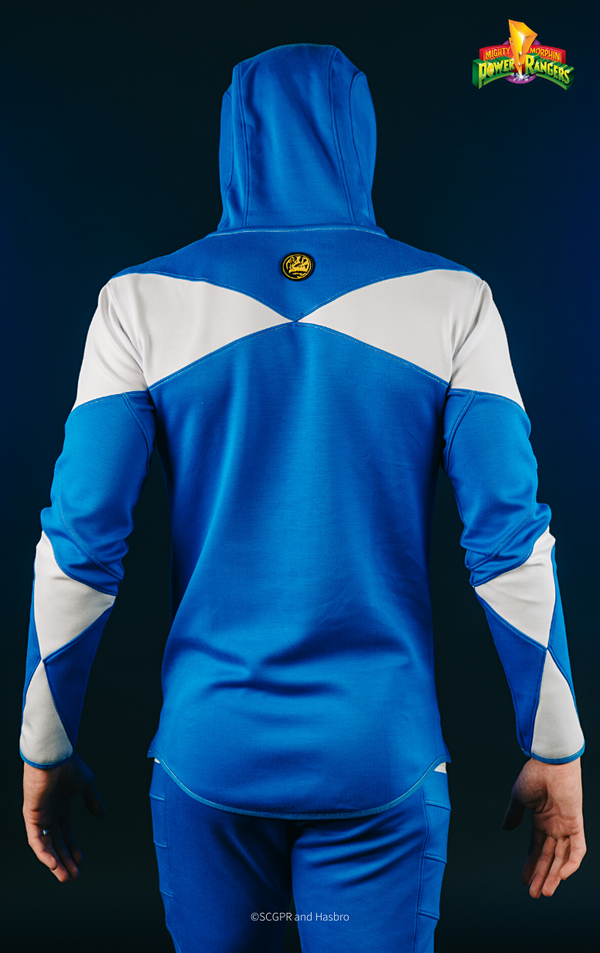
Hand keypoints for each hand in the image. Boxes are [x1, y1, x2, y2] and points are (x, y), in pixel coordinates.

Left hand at [23, 753, 105, 882]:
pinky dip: (43, 853)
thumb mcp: (86, 785)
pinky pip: (36, 840)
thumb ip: (93, 800)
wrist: (55, 756)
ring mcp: (39, 816)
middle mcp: (49, 814)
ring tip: (64, 877)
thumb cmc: (70, 766)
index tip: (81, 862)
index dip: (73, 849)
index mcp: (60, 807)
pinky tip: (53, 864)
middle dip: (64, 861)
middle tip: (73, 877)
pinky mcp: (32, 816)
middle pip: (56, 844)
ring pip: (45, 846)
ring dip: (54, 862)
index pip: (66, 834)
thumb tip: (102, 814)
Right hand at [502, 756, 584, 897]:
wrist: (550, 762)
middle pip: (549, 857)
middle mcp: (555, 826)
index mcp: (541, 820)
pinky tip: (561, 875)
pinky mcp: (576, 824)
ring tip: (544, 891)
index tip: (523, 880)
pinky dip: (571, 863)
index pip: (536, 849)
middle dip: (541, 876)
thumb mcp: (518, 798)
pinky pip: (578, 849)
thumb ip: (513, 814)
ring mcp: (566, 826)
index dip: (530, 864)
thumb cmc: (534, 775)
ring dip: (554, 876)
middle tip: (534, 894)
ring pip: (563, 858)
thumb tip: (505, 829)